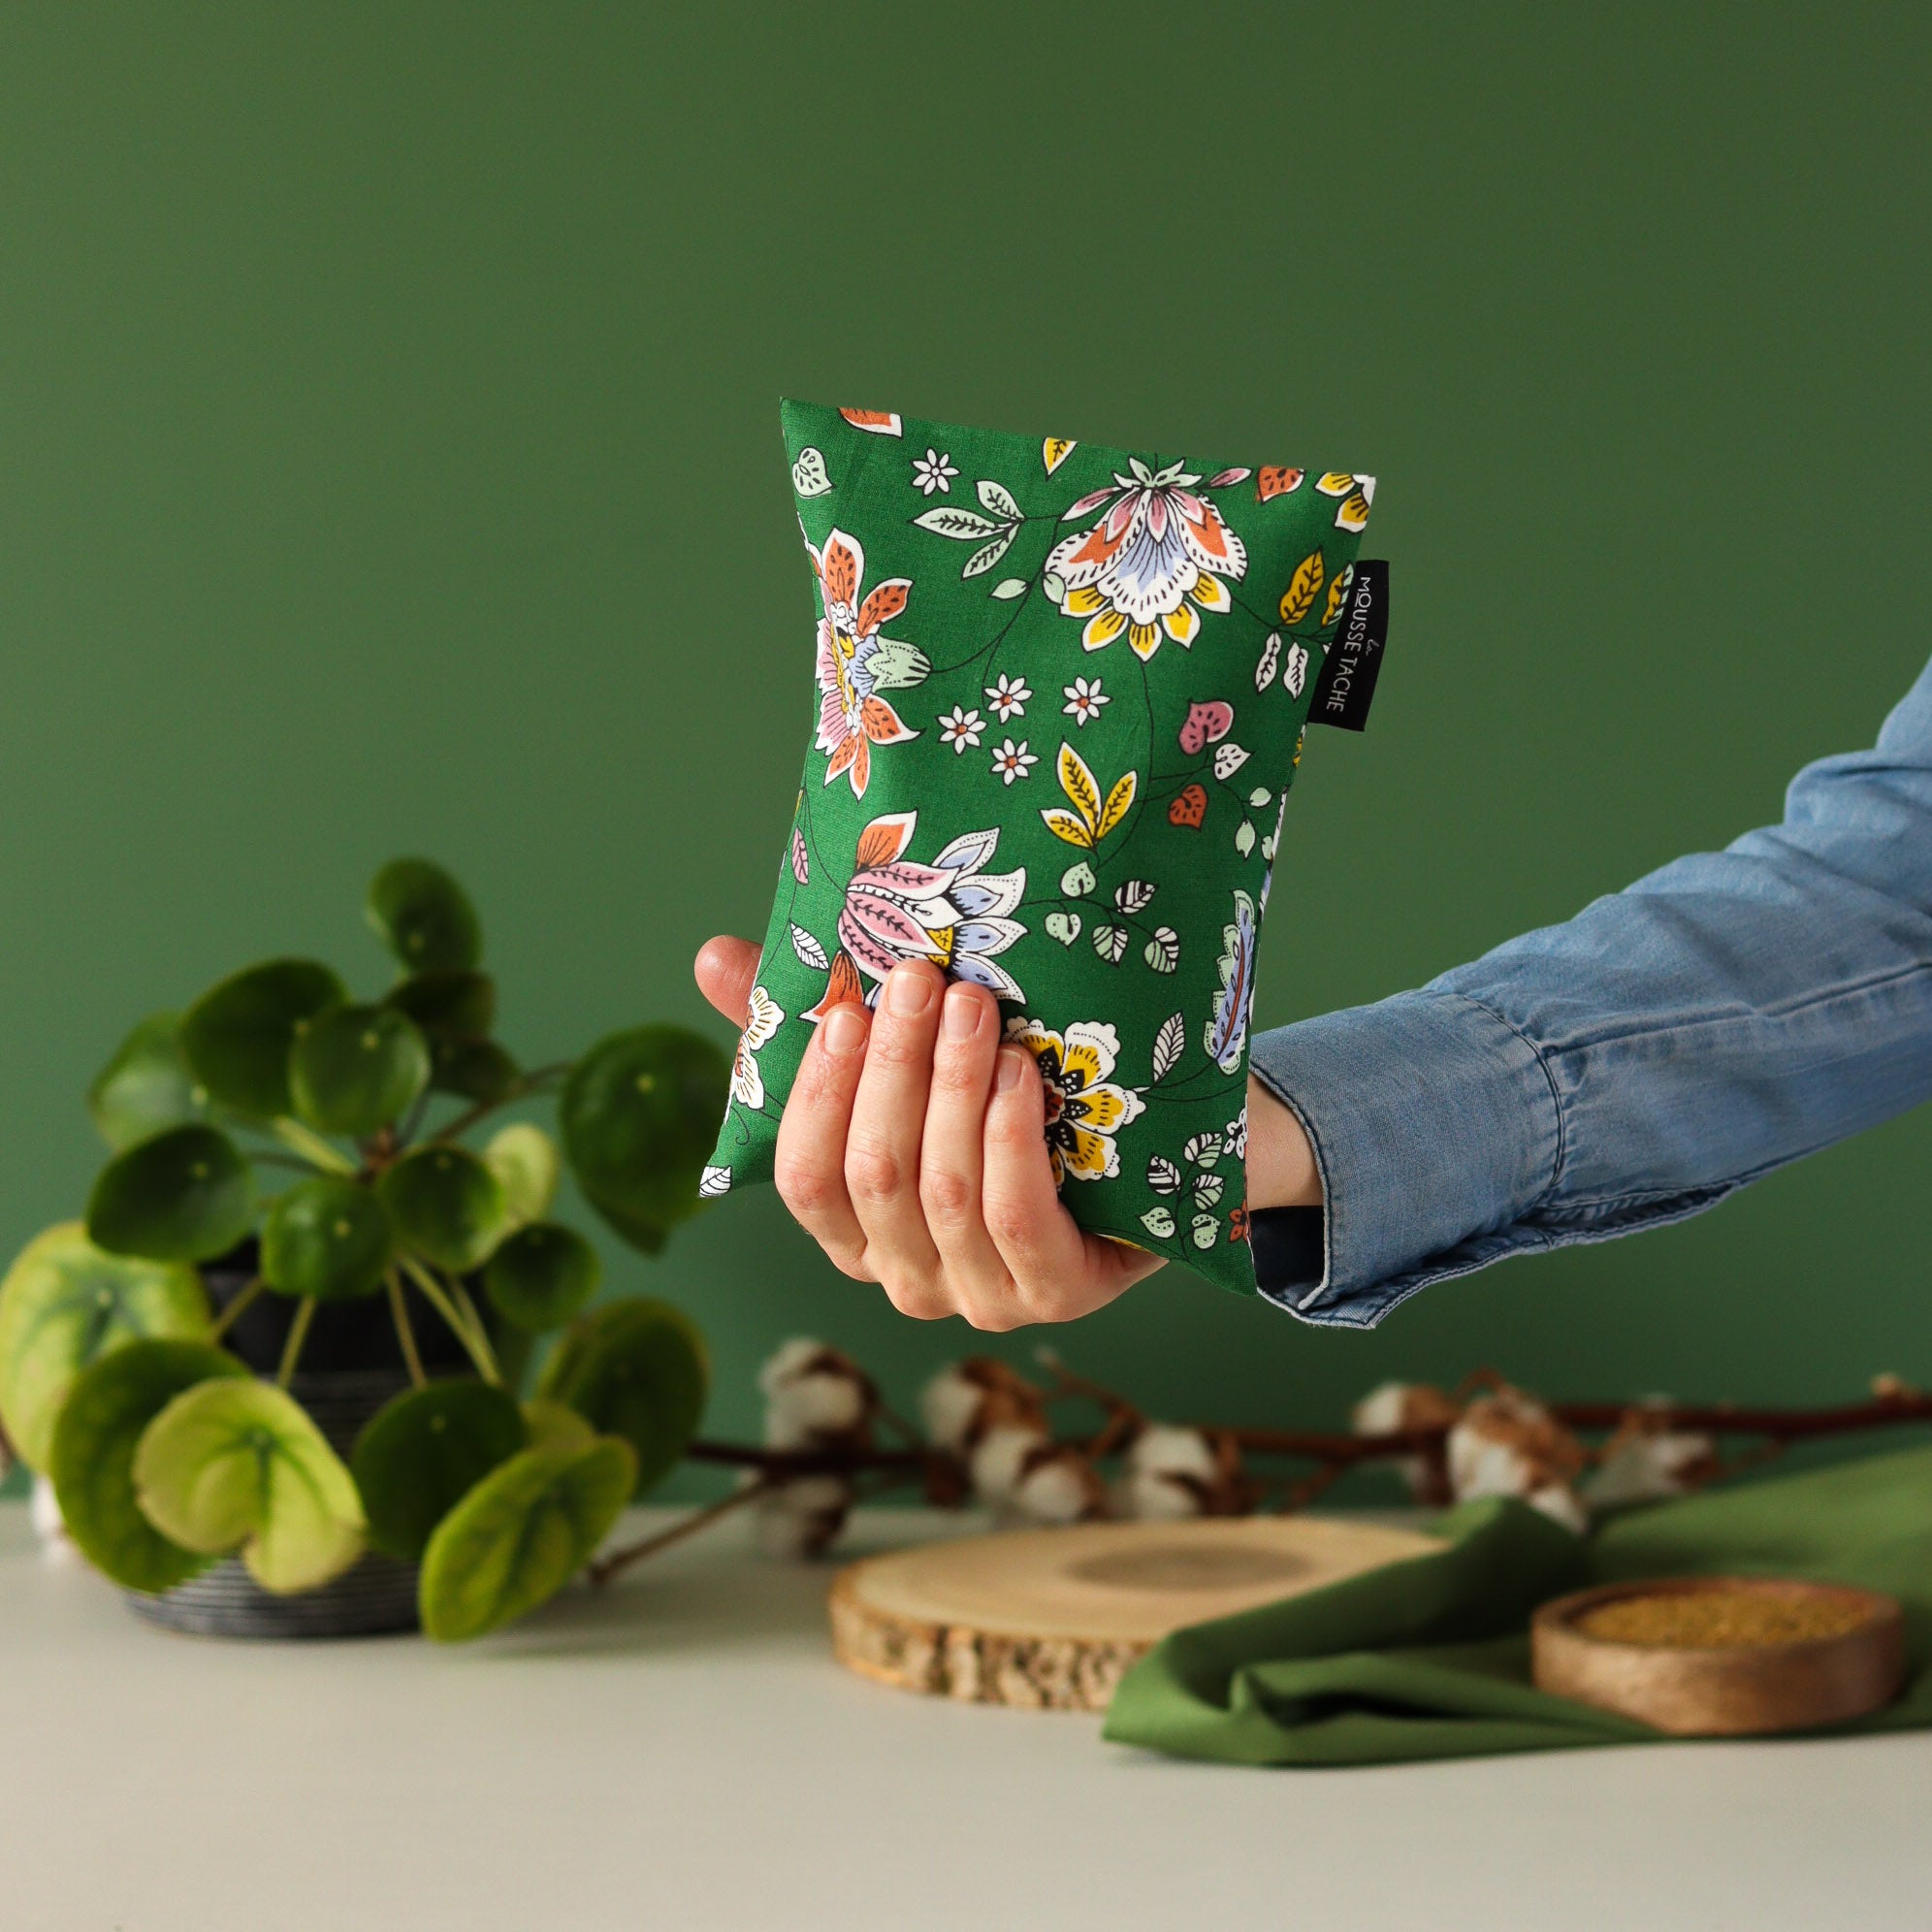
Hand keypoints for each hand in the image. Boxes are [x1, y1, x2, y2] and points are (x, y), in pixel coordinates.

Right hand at [694, 936, 1321, 1328]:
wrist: (1147, 1142)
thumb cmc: (1003, 1096)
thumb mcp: (906, 1056)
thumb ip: (809, 1022)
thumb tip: (712, 957)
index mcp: (855, 1232)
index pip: (804, 1178)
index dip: (816, 1094)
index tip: (842, 1007)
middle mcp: (906, 1277)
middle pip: (874, 1175)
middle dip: (894, 1068)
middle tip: (922, 978)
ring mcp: (980, 1295)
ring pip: (942, 1191)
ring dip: (953, 1089)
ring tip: (975, 1009)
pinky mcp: (1055, 1291)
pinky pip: (1013, 1220)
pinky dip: (1008, 1141)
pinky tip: (1015, 1077)